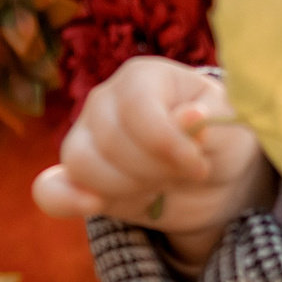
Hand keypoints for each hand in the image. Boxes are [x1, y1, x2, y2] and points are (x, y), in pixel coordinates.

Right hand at [32, 58, 275, 269]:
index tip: (199, 166)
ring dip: (129, 187)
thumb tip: (190, 118)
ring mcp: (84, 137)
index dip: (168, 146)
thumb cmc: (220, 139)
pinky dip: (66, 200)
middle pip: (111, 142)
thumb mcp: (231, 127)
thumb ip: (213, 121)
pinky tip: (94, 204)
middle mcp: (105, 101)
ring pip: (83, 165)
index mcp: (143, 77)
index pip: (138, 109)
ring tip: (160, 186)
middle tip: (183, 175)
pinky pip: (50, 190)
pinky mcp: (76, 177)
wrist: (210, 177)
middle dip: (155, 170)